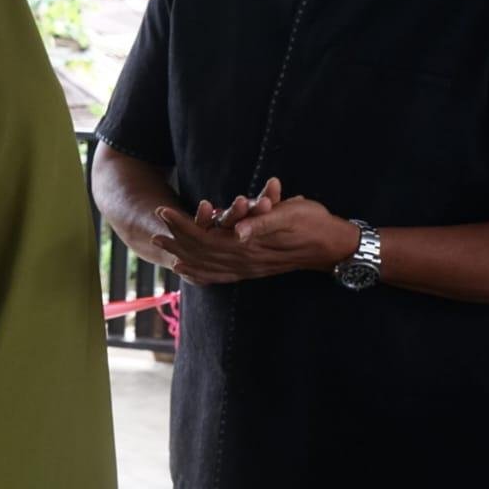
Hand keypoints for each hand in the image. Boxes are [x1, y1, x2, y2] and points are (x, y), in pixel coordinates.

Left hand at [152, 183, 358, 283]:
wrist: (335, 246)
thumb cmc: (314, 222)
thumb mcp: (290, 214)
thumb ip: (262, 222)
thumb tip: (237, 231)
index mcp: (250, 245)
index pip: (206, 236)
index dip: (182, 225)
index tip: (163, 212)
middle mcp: (246, 261)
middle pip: (201, 254)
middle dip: (176, 242)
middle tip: (153, 233)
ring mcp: (250, 268)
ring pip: (209, 267)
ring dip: (185, 258)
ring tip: (165, 252)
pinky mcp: (255, 270)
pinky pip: (223, 276)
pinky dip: (203, 275)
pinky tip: (193, 274)